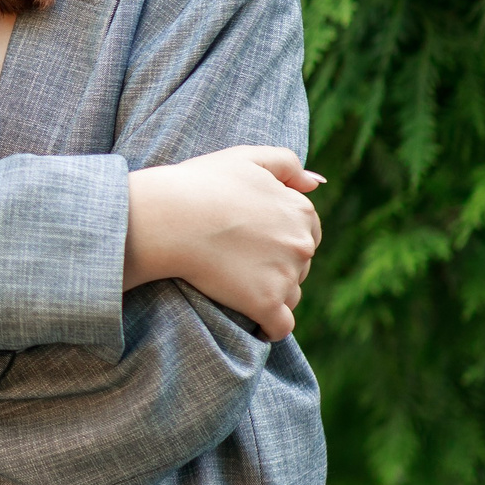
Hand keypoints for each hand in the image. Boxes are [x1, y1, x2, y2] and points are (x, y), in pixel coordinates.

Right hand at [121, 146, 323, 339]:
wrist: (168, 218)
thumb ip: (287, 164)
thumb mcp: (246, 157)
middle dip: (276, 265)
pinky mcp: (266, 303)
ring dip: (271, 294)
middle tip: (237, 259)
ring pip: (290, 295)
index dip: (278, 235)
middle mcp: (301, 244)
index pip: (306, 231)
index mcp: (300, 210)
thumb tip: (317, 183)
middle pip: (300, 265)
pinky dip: (269, 327)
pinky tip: (253, 322)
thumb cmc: (200, 184)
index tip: (250, 238)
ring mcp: (286, 276)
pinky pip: (280, 326)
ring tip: (236, 285)